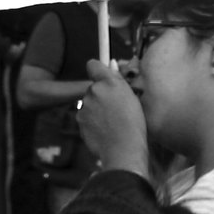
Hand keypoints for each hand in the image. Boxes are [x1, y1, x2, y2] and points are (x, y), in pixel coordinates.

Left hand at [77, 59, 149, 178]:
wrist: (123, 149)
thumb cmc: (134, 124)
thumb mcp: (132, 97)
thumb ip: (118, 80)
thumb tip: (110, 64)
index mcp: (109, 82)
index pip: (93, 65)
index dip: (98, 70)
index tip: (103, 77)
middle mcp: (93, 90)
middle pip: (93, 87)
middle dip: (101, 94)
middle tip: (115, 108)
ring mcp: (84, 105)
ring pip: (89, 102)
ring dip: (96, 108)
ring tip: (112, 122)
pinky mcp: (79, 119)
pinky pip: (85, 116)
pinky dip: (92, 121)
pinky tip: (104, 130)